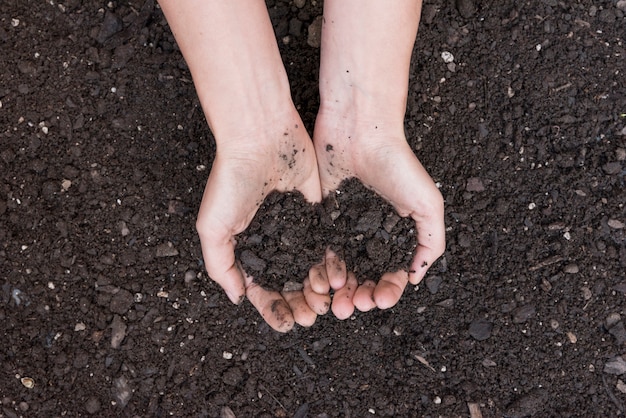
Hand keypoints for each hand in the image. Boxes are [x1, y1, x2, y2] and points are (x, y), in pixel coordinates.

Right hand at [196, 113, 321, 331]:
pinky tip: (336, 280)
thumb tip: (237, 297)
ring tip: (325, 303)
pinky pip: (327, 246)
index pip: (261, 288)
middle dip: (299, 304)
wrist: (261, 139)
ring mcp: (297, 229)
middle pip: (289, 283)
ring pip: (310, 269)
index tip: (285, 323)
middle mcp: (273, 242)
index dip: (272, 308)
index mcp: (247, 248)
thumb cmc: (231, 181)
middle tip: (310, 316)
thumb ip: (220, 265)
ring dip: (317, 291)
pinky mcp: (318, 215)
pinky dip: (331, 265)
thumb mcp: (212, 227)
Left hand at [303, 0, 443, 316]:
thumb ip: (431, 241)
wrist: (359, 131)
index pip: (392, 273)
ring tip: (335, 304)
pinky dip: (321, 270)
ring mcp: (345, 227)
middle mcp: (370, 234)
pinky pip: (320, 250)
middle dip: (360, 296)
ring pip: (341, 269)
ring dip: (340, 291)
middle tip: (352, 308)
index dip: (388, 291)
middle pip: (365, 276)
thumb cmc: (398, 164)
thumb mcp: (428, 204)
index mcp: (395, 234)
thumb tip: (417, 276)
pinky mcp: (321, 218)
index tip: (380, 300)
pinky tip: (320, 284)